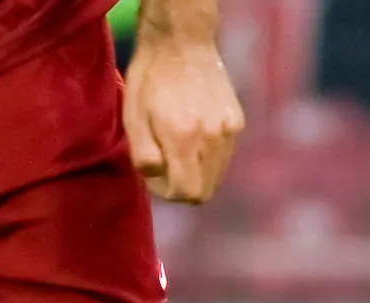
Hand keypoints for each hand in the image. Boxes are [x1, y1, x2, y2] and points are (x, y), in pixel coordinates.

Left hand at [123, 39, 244, 202]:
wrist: (181, 42)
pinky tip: (193, 135)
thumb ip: (144, 158)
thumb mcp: (133, 120)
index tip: (155, 173)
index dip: (167, 192)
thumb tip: (158, 177)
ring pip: (216, 176)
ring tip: (178, 147)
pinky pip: (224, 157)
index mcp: (185, 139)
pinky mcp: (237, 120)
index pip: (187, 193)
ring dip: (196, 173)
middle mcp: (212, 137)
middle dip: (182, 187)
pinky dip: (208, 157)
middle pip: (204, 192)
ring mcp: (228, 129)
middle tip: (166, 165)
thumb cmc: (150, 81)